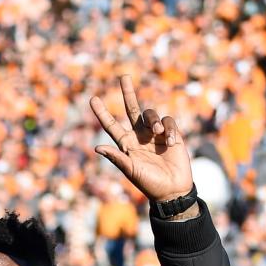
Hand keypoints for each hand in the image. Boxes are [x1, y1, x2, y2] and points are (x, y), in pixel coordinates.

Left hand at [89, 75, 193, 202]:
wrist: (172, 189)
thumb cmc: (149, 183)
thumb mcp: (130, 170)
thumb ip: (116, 157)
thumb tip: (97, 147)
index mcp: (125, 145)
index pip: (111, 125)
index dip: (102, 113)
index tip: (93, 98)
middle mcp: (139, 136)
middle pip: (132, 109)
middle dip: (127, 93)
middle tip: (123, 76)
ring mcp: (155, 134)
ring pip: (151, 114)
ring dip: (154, 121)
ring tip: (158, 134)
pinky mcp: (172, 134)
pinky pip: (169, 121)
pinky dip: (169, 129)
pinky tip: (170, 142)